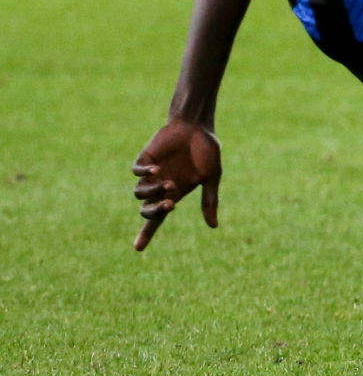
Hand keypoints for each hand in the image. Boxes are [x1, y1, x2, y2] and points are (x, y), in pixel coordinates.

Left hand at [131, 119, 222, 250]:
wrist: (198, 125)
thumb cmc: (207, 150)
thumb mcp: (211, 177)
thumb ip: (209, 200)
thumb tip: (213, 226)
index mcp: (174, 194)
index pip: (157, 219)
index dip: (146, 233)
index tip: (137, 249)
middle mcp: (160, 187)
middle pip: (146, 210)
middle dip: (153, 212)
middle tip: (168, 206)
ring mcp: (151, 174)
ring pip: (139, 193)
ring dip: (152, 193)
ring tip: (168, 184)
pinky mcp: (145, 159)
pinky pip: (137, 172)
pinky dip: (144, 174)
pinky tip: (156, 170)